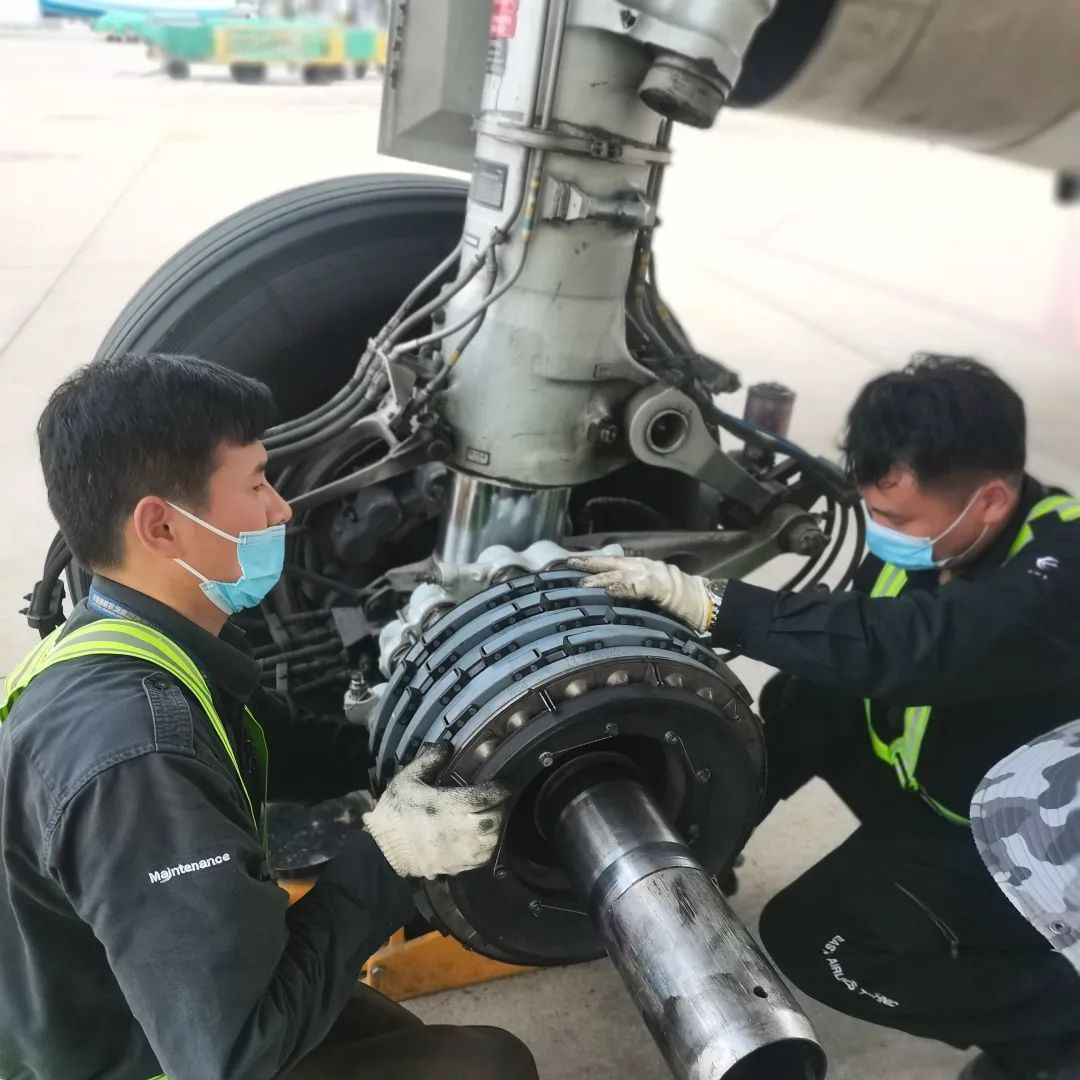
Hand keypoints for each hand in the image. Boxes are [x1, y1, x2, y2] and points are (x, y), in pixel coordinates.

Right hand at [363, 743, 509, 879]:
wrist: (382, 850)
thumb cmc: (395, 812)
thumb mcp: (407, 779)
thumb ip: (430, 760)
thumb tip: (447, 746)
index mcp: (445, 806)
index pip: (483, 797)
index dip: (498, 790)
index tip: (504, 783)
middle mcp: (457, 830)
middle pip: (493, 819)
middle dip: (501, 806)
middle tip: (500, 797)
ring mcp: (458, 851)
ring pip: (492, 839)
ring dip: (498, 825)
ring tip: (494, 813)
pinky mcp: (457, 866)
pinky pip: (484, 857)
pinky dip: (490, 844)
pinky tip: (485, 834)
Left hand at [568, 555, 716, 633]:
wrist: (704, 602)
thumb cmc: (677, 601)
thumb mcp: (650, 592)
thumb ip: (631, 589)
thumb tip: (607, 594)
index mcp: (640, 567)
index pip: (611, 562)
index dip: (592, 562)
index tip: (571, 564)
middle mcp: (644, 566)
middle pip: (611, 562)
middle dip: (588, 563)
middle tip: (567, 564)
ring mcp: (652, 574)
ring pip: (620, 573)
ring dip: (600, 577)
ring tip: (581, 582)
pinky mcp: (660, 586)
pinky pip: (637, 586)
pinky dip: (622, 588)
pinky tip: (609, 590)